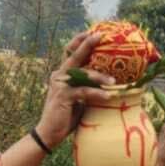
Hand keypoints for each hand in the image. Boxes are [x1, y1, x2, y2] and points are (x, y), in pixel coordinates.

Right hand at [36, 29, 115, 149]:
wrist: (50, 132)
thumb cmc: (66, 117)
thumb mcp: (79, 100)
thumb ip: (86, 89)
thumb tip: (106, 85)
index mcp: (62, 74)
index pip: (70, 52)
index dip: (80, 41)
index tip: (93, 33)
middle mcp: (59, 75)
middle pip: (74, 55)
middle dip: (87, 44)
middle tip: (100, 36)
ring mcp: (60, 84)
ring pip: (82, 74)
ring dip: (99, 77)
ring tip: (114, 82)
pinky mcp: (63, 96)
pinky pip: (83, 92)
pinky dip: (97, 94)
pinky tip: (109, 97)